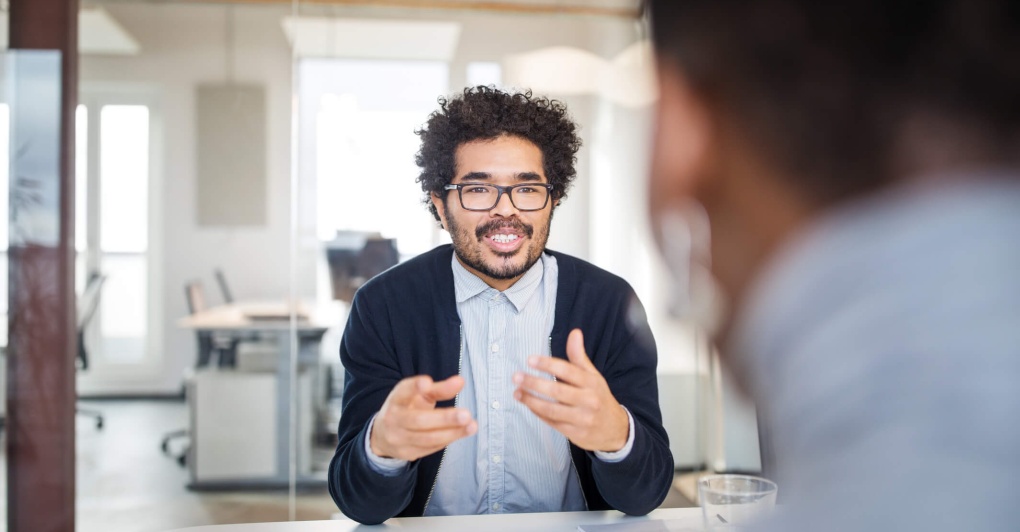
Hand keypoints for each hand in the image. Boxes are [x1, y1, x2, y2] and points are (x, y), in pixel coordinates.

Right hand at [370, 375, 477, 461]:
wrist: (382, 436)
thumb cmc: (406, 409)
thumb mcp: (419, 395)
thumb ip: (439, 389)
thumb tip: (460, 381)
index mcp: (396, 399)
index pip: (403, 392)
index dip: (414, 387)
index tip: (427, 383)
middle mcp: (394, 419)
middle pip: (419, 420)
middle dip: (444, 419)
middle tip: (465, 414)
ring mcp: (399, 439)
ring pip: (428, 438)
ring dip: (452, 433)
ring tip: (472, 426)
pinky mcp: (408, 453)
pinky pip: (432, 447)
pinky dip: (448, 439)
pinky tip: (462, 432)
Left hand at [513, 329, 629, 451]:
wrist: (616, 430)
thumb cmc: (599, 398)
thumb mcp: (593, 376)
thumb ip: (579, 356)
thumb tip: (574, 332)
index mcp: (592, 383)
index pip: (568, 371)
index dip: (548, 365)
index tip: (530, 360)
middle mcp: (588, 401)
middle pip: (557, 391)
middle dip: (534, 383)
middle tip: (516, 376)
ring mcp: (582, 419)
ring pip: (552, 410)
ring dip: (531, 400)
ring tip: (516, 392)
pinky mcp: (575, 434)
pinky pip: (552, 422)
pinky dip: (537, 413)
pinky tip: (527, 403)